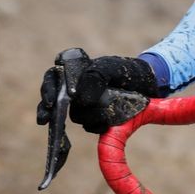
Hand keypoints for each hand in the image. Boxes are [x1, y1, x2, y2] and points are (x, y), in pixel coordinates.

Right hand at [36, 52, 157, 133]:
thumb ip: (95, 77)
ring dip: (88, 115)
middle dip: (49, 111)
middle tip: (46, 120)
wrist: (149, 84)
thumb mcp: (111, 67)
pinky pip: (90, 126)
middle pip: (55, 101)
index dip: (47, 90)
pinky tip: (106, 123)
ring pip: (76, 115)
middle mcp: (76, 90)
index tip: (49, 101)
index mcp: (75, 72)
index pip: (52, 78)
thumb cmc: (126, 70)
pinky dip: (96, 125)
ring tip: (106, 110)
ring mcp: (85, 106)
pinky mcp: (96, 119)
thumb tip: (80, 99)